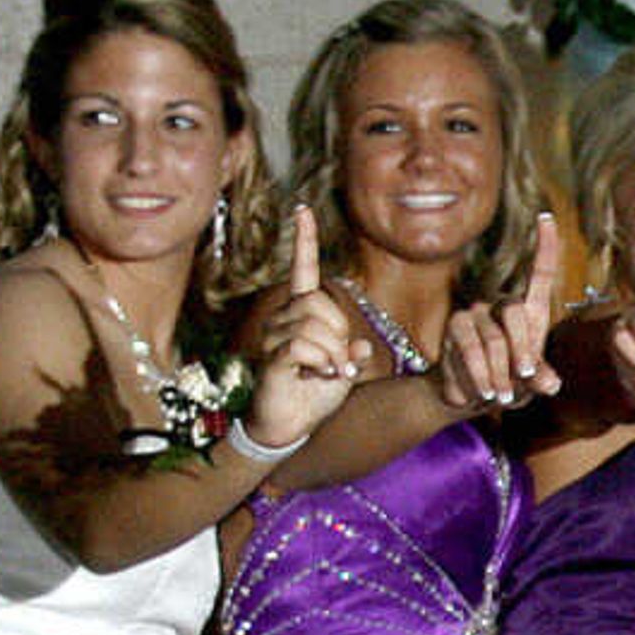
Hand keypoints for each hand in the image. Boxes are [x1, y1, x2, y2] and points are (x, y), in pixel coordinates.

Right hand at [239, 207, 364, 449]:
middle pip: (320, 304)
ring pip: (316, 328)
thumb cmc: (315, 393)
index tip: (301, 210)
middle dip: (340, 333)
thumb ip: (355, 353)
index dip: (303, 241)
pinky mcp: (272, 356)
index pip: (302, 270)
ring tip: (329, 372)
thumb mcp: (345, 369)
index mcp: (302, 313)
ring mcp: (274, 335)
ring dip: (334, 354)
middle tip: (340, 360)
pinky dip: (322, 363)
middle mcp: (283, 317)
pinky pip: (304, 347)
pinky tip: (318, 376)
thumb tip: (361, 346)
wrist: (291, 424)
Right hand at [435, 211, 563, 410]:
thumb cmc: (512, 383)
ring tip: (502, 396)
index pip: (539, 274)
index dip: (545, 247)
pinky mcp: (455, 326)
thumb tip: (549, 383)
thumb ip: (542, 379)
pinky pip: (470, 349)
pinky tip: (484, 392)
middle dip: (523, 351)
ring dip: (500, 373)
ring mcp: (476, 313)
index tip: (546, 218)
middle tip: (524, 379)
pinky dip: (480, 376)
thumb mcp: (532, 383)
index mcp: (530, 312)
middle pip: (515, 312)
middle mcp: (501, 304)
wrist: (472, 396)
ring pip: (493, 338)